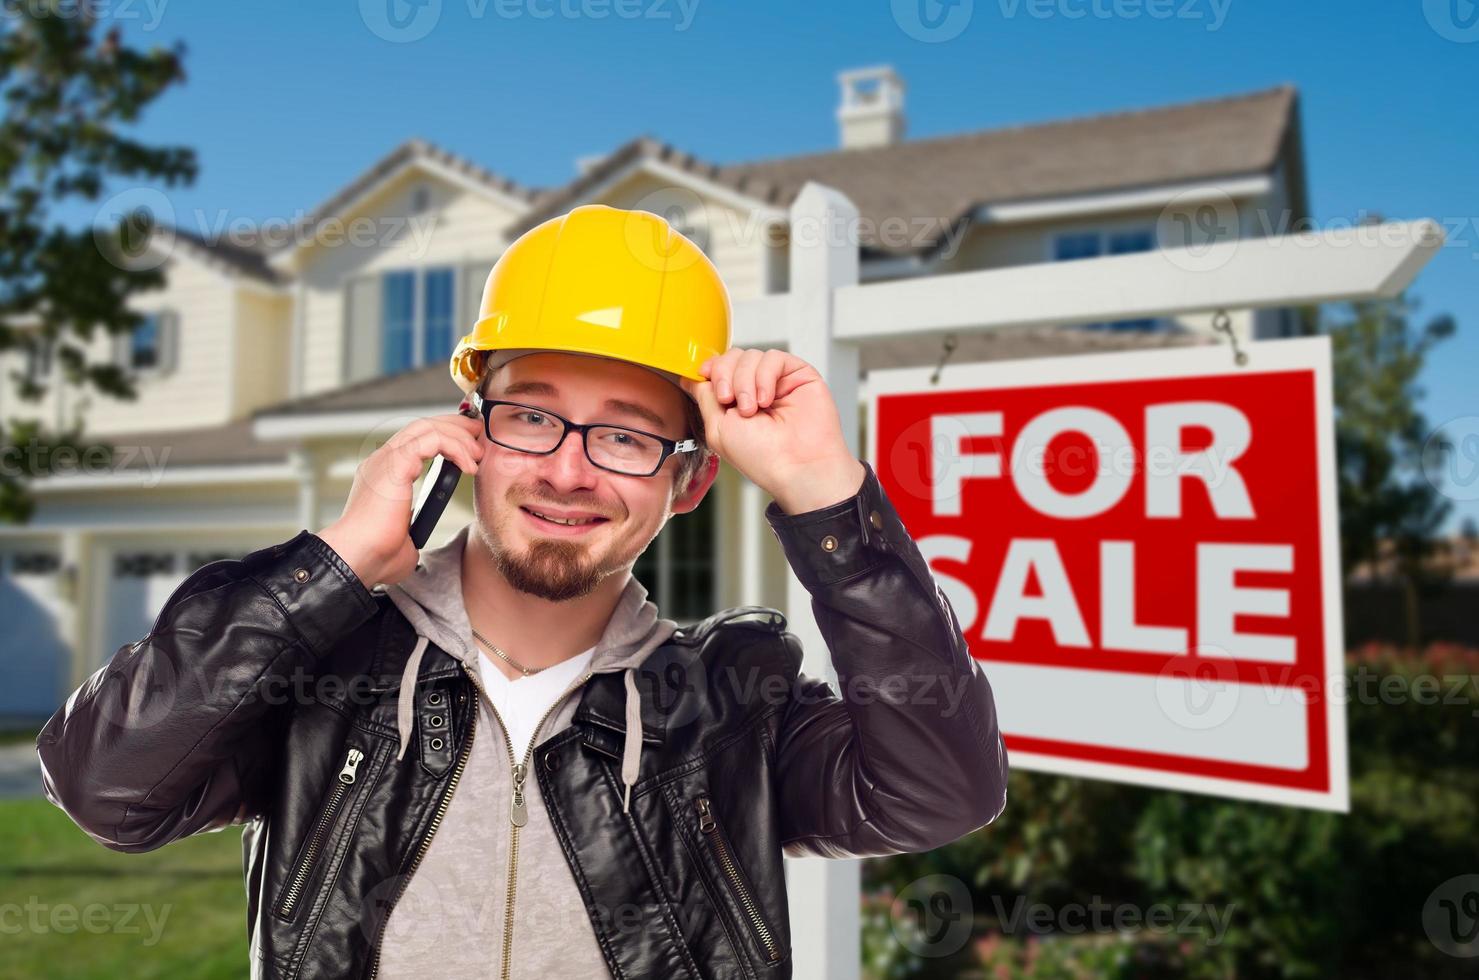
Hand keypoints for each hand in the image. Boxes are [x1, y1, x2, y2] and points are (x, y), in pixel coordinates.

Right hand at [317, 413, 484, 587]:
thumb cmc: (377, 555)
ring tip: (477, 453)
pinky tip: (468, 466)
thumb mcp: (403, 535)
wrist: (358, 558)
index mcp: (383, 475)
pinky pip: (432, 439)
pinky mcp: (396, 463)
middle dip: (454, 426)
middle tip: (478, 437)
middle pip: (422, 426)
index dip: (444, 437)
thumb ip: (411, 526)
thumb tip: (415, 535)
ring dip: (457, 435)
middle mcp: (383, 461)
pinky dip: (455, 447)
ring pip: (427, 427)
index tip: (469, 450)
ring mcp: (387, 459)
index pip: (415, 441)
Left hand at [680, 348, 865, 513]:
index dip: (710, 368)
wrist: (797, 467)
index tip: (705, 376)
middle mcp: (756, 389)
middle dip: (725, 375)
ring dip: (745, 381)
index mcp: (735, 402)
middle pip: (732, 357)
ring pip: (750, 356)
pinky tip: (767, 399)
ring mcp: (777, 381)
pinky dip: (765, 376)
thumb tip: (690, 377)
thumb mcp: (718, 428)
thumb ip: (704, 397)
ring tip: (753, 408)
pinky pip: (773, 357)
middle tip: (729, 400)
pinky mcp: (798, 375)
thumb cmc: (761, 457)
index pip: (718, 368)